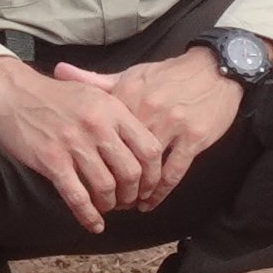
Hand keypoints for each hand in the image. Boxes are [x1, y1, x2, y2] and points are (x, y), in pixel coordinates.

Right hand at [0, 55, 167, 231]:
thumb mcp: (94, 93)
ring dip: (110, 205)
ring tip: (107, 207)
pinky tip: (94, 224)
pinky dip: (88, 216)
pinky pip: (77, 197)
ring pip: (106, 188)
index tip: (148, 187)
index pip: (149, 149)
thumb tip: (140, 143)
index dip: (153, 175)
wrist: (14, 93)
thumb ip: (118, 116)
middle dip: (133, 194)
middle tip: (128, 202)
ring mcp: (74, 145)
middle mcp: (98, 127)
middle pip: (131, 173)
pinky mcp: (52, 161)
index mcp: (113, 110)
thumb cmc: (56, 96)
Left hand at [99, 49, 245, 198]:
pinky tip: (150, 202)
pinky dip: (160, 192)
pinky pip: (174, 172)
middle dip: (113, 182)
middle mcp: (147, 110)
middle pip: (123, 156)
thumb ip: (96, 80)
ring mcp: (172, 124)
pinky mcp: (193, 137)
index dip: (93, 161)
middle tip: (107, 200)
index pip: (103, 136)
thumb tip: (59, 70)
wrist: (214, 68)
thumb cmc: (168, 75)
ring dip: (136, 191)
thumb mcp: (131, 75)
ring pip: (148, 168)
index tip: (87, 178)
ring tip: (128, 204)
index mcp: (128, 95)